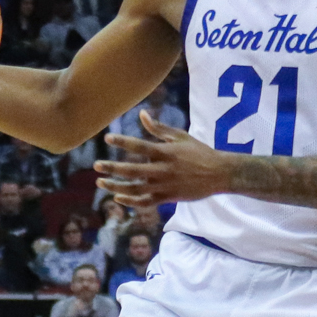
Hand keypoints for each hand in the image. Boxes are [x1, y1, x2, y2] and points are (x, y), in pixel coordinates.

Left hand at [94, 113, 233, 207]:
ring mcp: (165, 185)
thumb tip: (142, 115)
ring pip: (135, 188)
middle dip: (112, 168)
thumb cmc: (200, 152)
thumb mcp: (181, 137)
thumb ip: (159, 128)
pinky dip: (131, 201)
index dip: (122, 142)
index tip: (107, 139)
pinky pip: (146, 202)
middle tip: (96, 166)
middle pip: (132, 170)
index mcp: (166, 152)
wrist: (220, 174)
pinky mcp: (168, 198)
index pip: (139, 146)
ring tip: (101, 183)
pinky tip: (118, 198)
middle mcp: (163, 170)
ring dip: (116, 187)